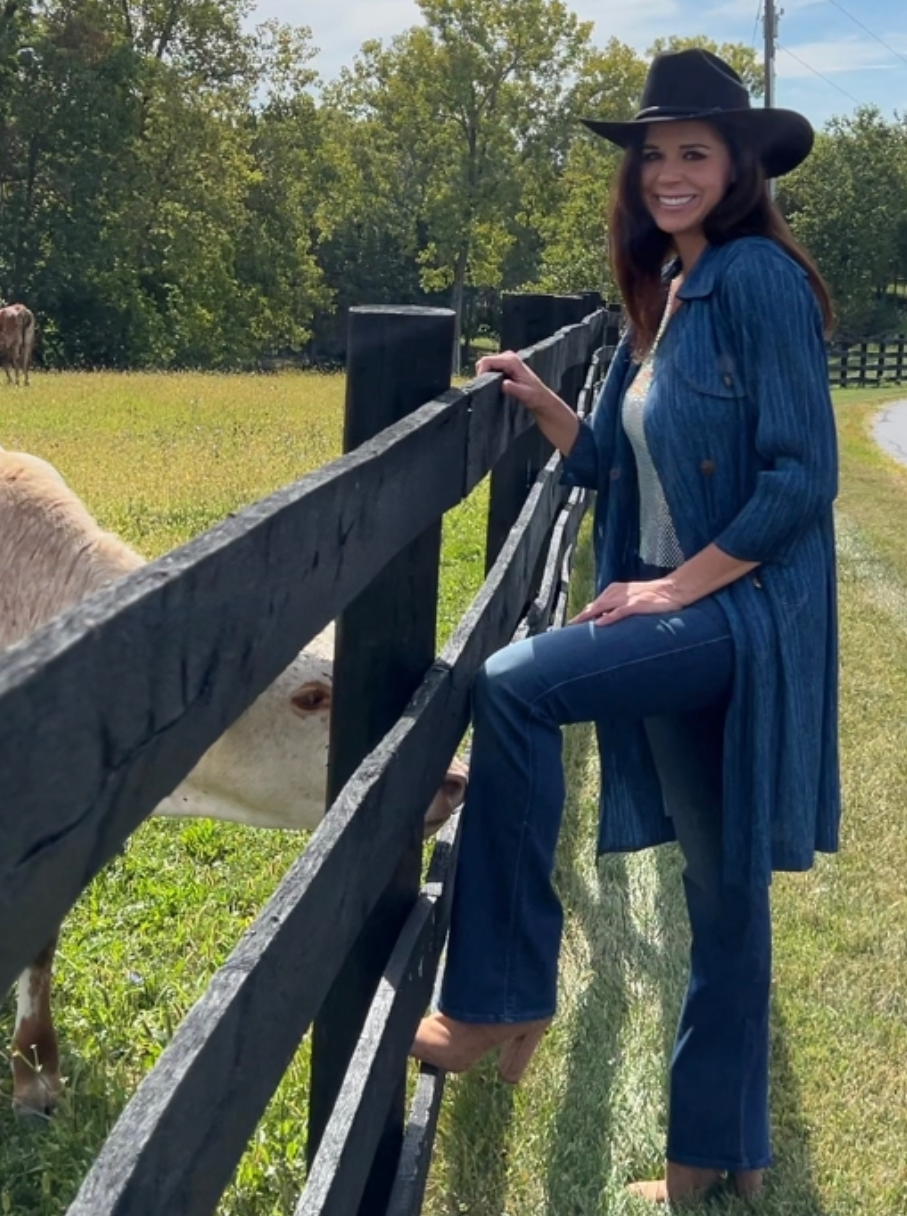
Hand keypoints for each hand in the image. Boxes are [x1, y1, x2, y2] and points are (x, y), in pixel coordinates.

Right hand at [476, 351, 557, 413]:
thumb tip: (504, 384)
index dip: (481, 372)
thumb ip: (513, 388)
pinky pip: (490, 367)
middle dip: (482, 374)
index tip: (481, 386)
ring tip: (492, 388)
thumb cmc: (534, 396)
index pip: (487, 361)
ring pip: (485, 364)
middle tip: (486, 389)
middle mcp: (508, 356)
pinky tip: (495, 385)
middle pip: (484, 361)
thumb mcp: (524, 394)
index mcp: (512, 361)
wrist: (540, 396)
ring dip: (485, 376)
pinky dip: (488, 376)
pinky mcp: (504, 364)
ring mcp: (506, 359)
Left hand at [569, 578, 686, 626]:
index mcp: (617, 590)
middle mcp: (619, 592)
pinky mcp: (637, 604)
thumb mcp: (633, 599)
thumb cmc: (655, 596)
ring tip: (577, 625)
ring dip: (589, 615)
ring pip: (603, 606)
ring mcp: (628, 598)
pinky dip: (609, 617)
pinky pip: (620, 611)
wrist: (674, 589)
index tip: (573, 623)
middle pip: (595, 604)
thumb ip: (619, 606)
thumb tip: (604, 618)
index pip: (596, 603)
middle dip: (582, 615)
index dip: (584, 613)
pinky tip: (599, 623)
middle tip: (569, 626)